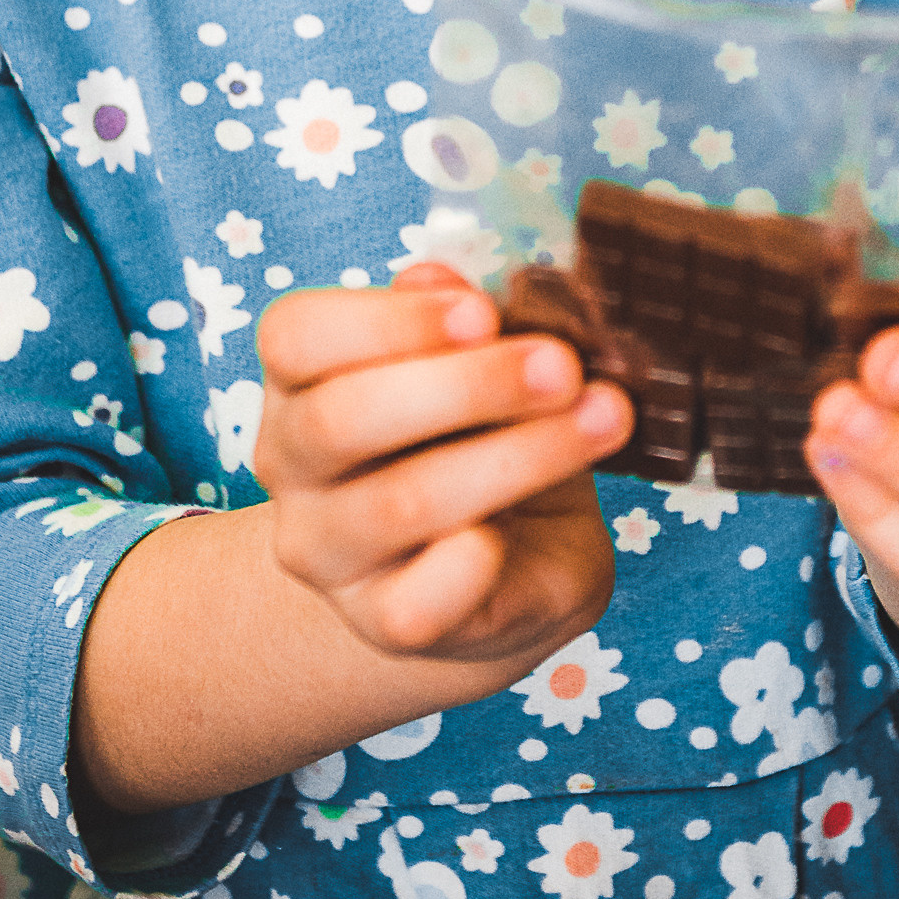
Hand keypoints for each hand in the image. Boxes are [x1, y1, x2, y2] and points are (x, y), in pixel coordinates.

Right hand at [254, 263, 631, 670]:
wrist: (504, 567)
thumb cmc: (485, 440)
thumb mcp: (485, 368)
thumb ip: (465, 321)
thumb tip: (446, 276)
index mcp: (301, 383)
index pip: (296, 338)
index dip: (386, 320)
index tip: (485, 312)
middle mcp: (294, 468)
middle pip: (341, 419)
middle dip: (467, 386)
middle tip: (563, 366)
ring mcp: (332, 555)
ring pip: (399, 504)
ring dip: (514, 456)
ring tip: (603, 418)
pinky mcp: (384, 623)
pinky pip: (418, 603)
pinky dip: (471, 565)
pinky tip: (513, 535)